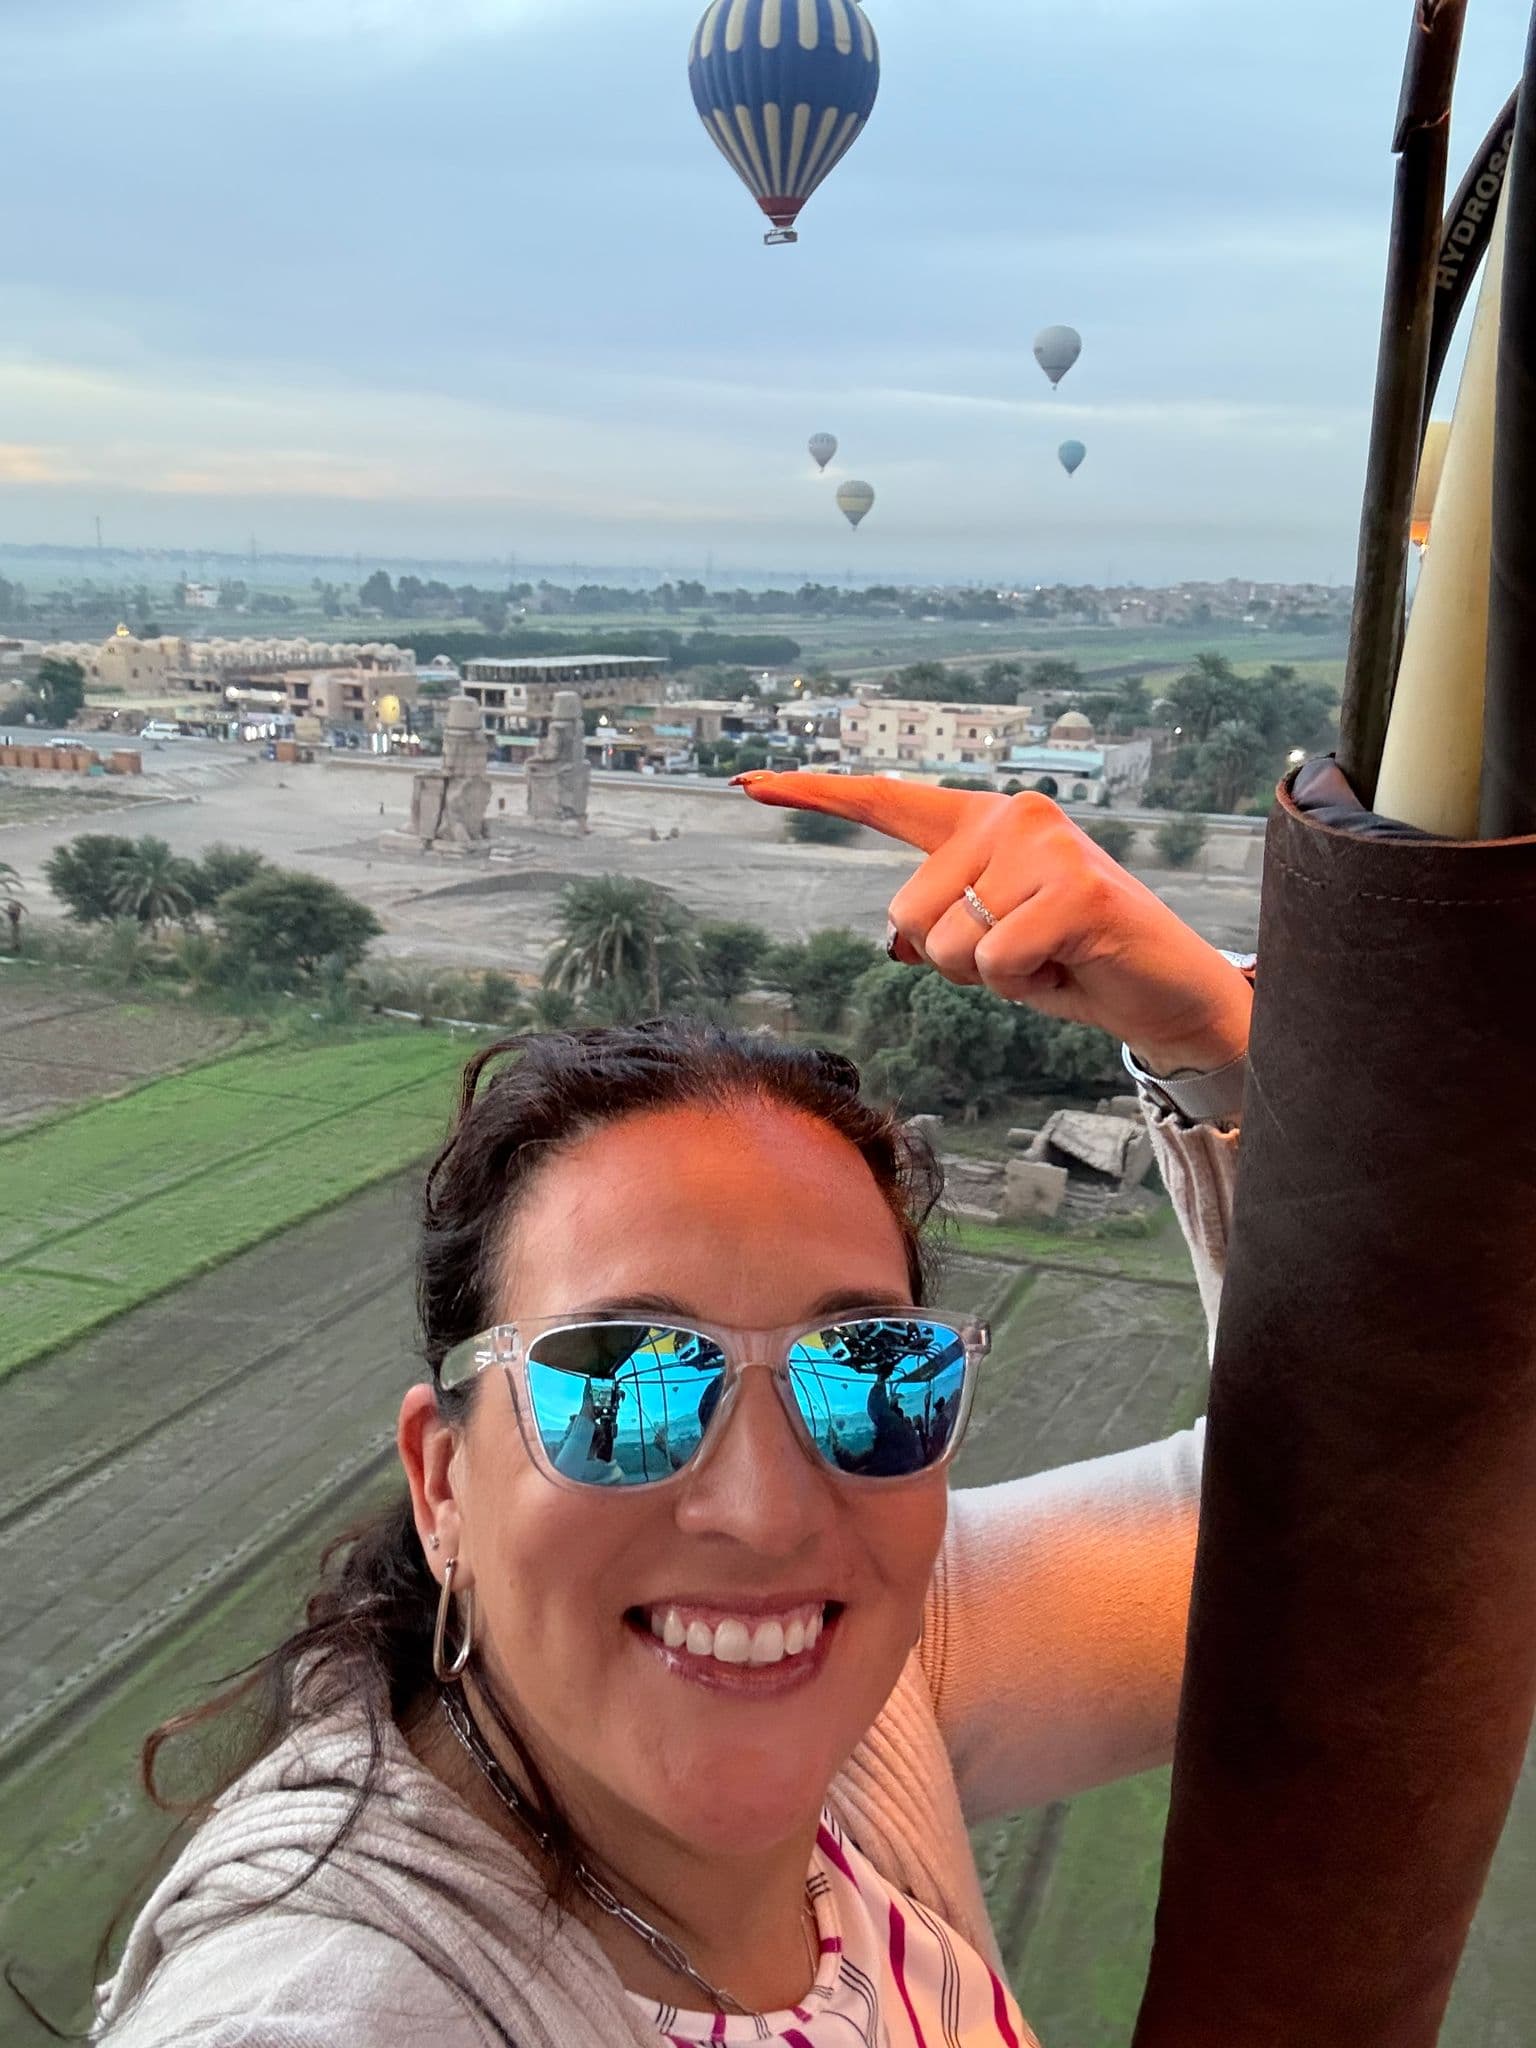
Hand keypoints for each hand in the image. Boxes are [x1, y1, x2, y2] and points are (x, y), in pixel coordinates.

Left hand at [734, 773, 1250, 1075]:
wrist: (1161, 988)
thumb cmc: (1070, 961)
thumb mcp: (991, 945)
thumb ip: (940, 927)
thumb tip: (897, 944)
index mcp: (980, 822)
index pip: (883, 802)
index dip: (812, 795)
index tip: (747, 783)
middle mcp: (1009, 817)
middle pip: (905, 913)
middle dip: (952, 961)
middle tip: (1021, 954)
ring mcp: (1044, 847)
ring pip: (945, 945)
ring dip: (991, 977)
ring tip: (1045, 958)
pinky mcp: (1075, 889)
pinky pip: (995, 962)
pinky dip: (1024, 986)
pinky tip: (1066, 967)